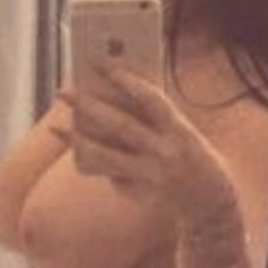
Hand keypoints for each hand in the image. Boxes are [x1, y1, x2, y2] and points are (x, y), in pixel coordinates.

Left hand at [51, 61, 239, 218]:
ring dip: (78, 140)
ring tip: (56, 127)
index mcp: (180, 130)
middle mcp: (165, 152)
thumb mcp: (181, 134)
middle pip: (120, 125)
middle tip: (63, 91)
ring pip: (106, 156)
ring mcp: (151, 175)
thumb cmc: (191, 156)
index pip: (150, 100)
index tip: (100, 64)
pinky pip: (112, 175)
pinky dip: (95, 163)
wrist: (211, 203)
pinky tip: (79, 154)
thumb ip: (152, 120)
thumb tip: (110, 104)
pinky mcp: (141, 193)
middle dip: (89, 107)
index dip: (125, 81)